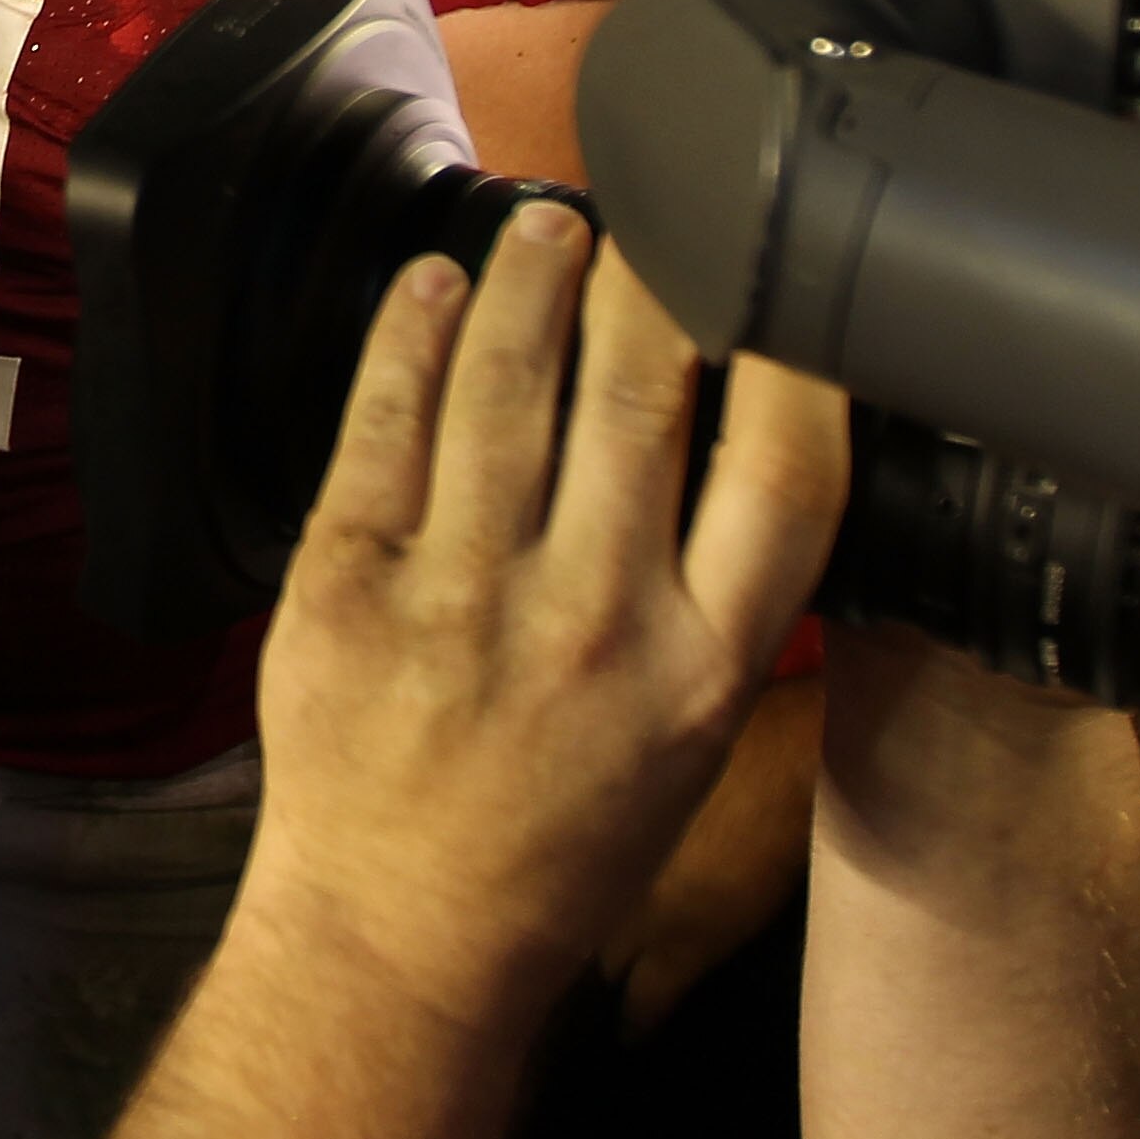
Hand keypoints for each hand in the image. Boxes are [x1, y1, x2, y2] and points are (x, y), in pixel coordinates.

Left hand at [233, 199, 849, 1041]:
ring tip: (547, 225)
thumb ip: (726, 585)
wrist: (405, 929)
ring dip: (531, 277)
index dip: (792, 347)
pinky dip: (412, 334)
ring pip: (505, 383)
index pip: (788, 467)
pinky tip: (432, 284)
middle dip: (648, 275)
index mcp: (703, 664)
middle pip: (640, 392)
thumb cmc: (565, 829)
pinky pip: (384, 420)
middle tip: (652, 209)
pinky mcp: (346, 581)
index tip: (771, 273)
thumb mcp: (698, 726)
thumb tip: (747, 416)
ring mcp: (461, 596)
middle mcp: (592, 621)